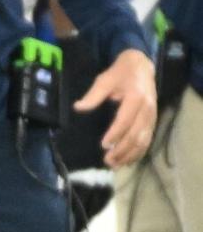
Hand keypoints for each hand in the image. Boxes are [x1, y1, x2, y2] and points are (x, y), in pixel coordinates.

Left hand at [73, 47, 156, 166]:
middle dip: (122, 150)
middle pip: (136, 134)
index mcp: (136, 97)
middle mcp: (147, 108)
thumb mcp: (105, 79)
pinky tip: (127, 161)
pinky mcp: (152, 120)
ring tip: (115, 165)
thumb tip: (78, 107)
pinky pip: (148, 139)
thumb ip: (94, 95)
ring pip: (143, 139)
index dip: (115, 134)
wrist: (142, 66)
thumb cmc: (120, 73)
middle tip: (107, 161)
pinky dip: (139, 152)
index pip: (126, 120)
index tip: (104, 145)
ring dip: (130, 154)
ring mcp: (152, 116)